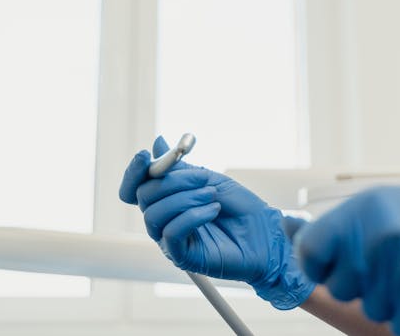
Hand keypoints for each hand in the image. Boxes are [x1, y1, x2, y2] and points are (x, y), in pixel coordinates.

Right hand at [119, 136, 313, 309]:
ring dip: (185, 198)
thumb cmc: (241, 207)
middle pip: (144, 196)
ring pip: (154, 214)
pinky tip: (213, 210)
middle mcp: (164, 218)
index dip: (134, 171)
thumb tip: (157, 143)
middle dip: (173, 181)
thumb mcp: (209, 179)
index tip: (145, 155)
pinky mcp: (181, 256)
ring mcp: (170, 238)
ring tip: (212, 196)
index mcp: (168, 199)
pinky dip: (191, 216)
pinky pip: (171, 234)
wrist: (265, 233)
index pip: (135, 187)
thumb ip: (181, 168)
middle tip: (203, 179)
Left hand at [294, 185, 399, 335]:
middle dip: (365, 285)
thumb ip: (345, 229)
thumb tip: (294, 242)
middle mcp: (384, 237)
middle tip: (399, 264)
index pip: (311, 251)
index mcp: (368, 209)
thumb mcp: (389, 208)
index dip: (321, 266)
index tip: (339, 266)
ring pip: (373, 311)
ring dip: (396, 301)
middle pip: (341, 289)